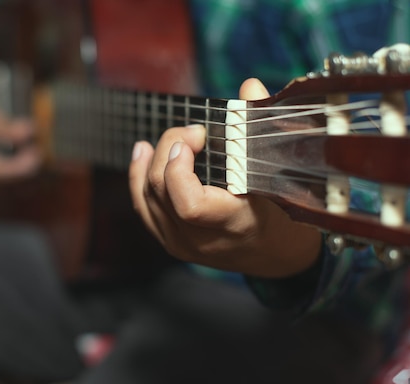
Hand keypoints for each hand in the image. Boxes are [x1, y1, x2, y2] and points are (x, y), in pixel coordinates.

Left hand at [128, 78, 320, 277]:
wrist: (275, 257)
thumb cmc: (283, 216)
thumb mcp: (282, 177)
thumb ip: (262, 130)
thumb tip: (249, 86)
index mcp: (233, 224)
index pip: (189, 204)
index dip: (179, 168)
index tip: (197, 137)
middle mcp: (201, 240)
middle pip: (162, 192)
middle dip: (169, 150)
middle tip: (191, 132)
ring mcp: (181, 245)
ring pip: (147, 199)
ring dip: (150, 162)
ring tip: (161, 139)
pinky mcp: (170, 243)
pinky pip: (144, 209)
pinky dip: (139, 179)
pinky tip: (143, 154)